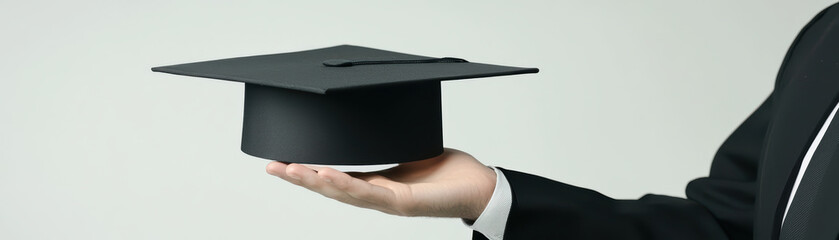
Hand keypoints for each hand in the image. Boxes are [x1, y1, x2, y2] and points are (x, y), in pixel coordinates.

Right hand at [266, 148, 496, 220]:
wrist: (480, 188)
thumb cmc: (450, 172)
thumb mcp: (409, 148)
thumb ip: (388, 138)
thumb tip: (369, 115)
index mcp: (377, 184)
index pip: (335, 177)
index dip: (308, 171)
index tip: (282, 160)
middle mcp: (378, 196)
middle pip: (329, 188)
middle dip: (299, 178)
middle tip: (270, 166)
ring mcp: (388, 202)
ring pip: (342, 193)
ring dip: (313, 181)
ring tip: (289, 170)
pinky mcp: (403, 203)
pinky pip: (369, 193)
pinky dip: (345, 184)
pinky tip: (326, 175)